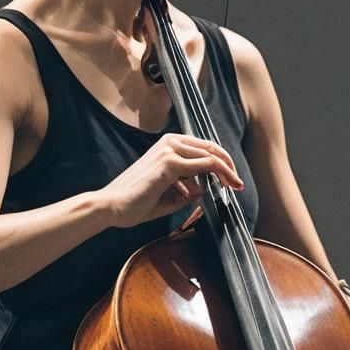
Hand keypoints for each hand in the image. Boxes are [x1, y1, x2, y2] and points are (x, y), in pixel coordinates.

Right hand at [101, 133, 243, 227]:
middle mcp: (170, 142)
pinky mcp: (170, 164)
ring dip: (228, 171)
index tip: (232, 179)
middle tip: (238, 183)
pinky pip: (205, 165)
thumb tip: (203, 191)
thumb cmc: (135, 202)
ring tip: (236, 186)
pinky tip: (226, 185)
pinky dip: (220, 174)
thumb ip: (186, 190)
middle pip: (211, 148)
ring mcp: (169, 151)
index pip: (203, 147)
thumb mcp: (167, 194)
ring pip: (211, 156)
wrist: (111, 207)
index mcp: (168, 145)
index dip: (221, 161)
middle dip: (228, 165)